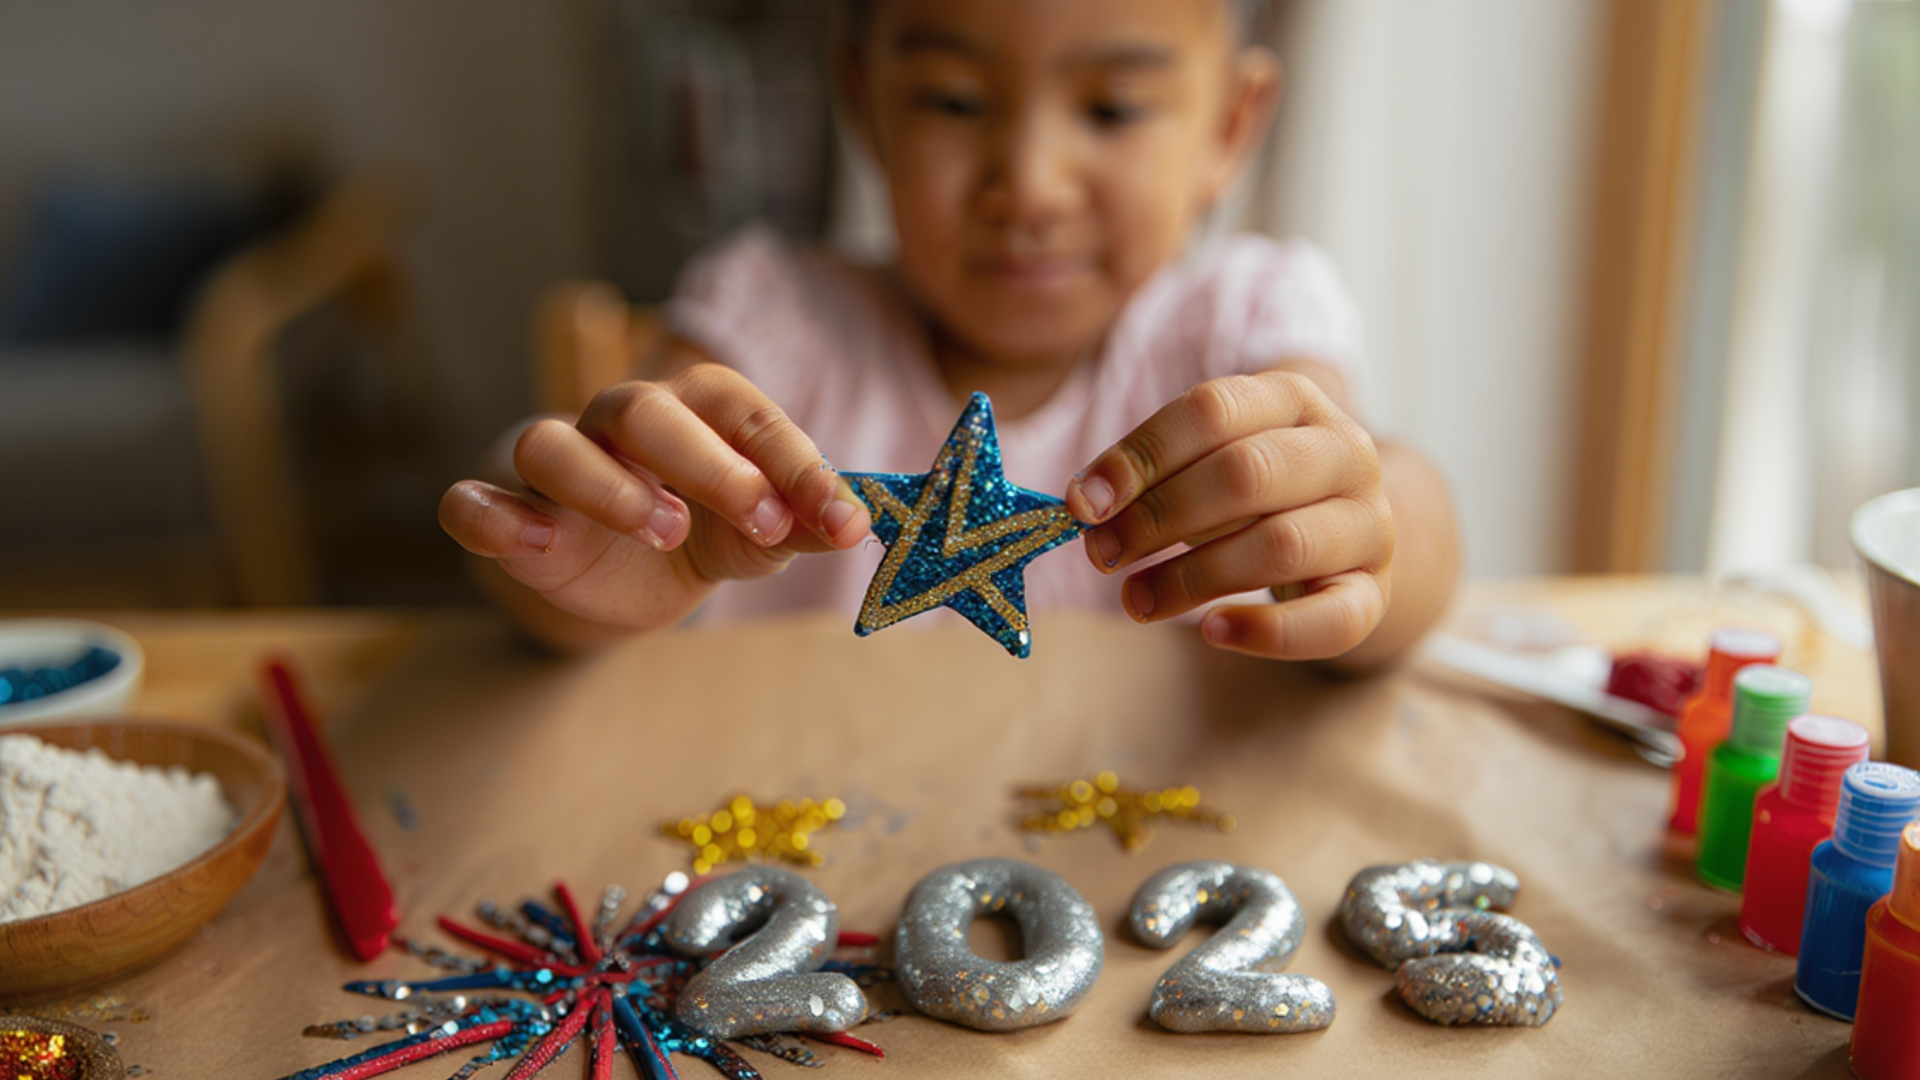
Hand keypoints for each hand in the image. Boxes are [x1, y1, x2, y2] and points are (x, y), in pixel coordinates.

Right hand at [439, 363, 870, 629]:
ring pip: (550, 443)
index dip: (794, 463)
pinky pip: (471, 501)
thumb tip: (857, 523)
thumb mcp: (764, 534)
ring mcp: (554, 465)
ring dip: (606, 485)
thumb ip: (807, 524)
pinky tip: (535, 540)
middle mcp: (619, 422)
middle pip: (642, 410)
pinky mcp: (505, 513)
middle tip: (758, 518)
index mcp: (696, 410)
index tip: (837, 519)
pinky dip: (494, 516)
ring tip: (664, 532)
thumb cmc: (705, 529)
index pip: (744, 413)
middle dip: (706, 462)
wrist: (628, 577)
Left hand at [1064, 370, 1392, 659]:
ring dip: (1192, 577)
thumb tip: (1086, 504)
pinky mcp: (1377, 591)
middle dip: (1160, 517)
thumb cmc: (1256, 493)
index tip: (1084, 503)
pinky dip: (1267, 631)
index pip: (1213, 410)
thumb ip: (1154, 474)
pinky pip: (1331, 619)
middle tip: (1102, 553)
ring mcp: (1369, 523)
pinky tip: (1212, 632)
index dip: (1141, 456)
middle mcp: (1345, 452)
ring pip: (1280, 545)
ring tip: (1135, 599)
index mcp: (1295, 399)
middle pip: (1246, 474)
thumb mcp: (1209, 461)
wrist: (1347, 533)